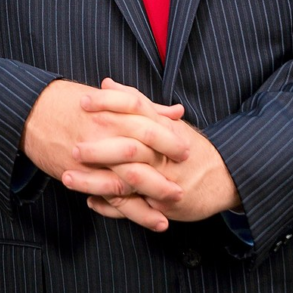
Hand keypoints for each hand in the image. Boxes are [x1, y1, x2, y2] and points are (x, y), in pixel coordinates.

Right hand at [20, 79, 188, 230]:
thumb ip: (145, 105)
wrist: (32, 110)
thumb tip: (177, 112)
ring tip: (169, 213)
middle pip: (143, 156)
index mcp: (116, 112)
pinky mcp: (79, 174)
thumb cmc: (72, 101)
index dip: (171, 142)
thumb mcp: (110, 98)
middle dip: (164, 174)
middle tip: (183, 188)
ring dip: (149, 198)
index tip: (188, 152)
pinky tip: (140, 219)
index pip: (151, 127)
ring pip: (127, 180)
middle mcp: (106, 133)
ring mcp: (92, 156)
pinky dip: (124, 209)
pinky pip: (106, 195)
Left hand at [64, 79, 241, 223]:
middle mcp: (162, 153)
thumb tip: (106, 83)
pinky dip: (110, 207)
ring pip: (126, 182)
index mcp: (163, 127)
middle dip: (99, 148)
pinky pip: (132, 208)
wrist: (224, 176)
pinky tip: (91, 201)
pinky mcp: (162, 205)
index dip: (109, 104)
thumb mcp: (166, 121)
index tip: (83, 101)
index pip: (135, 108)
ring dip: (95, 181)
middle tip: (73, 145)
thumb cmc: (188, 146)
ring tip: (68, 178)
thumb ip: (136, 102)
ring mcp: (162, 181)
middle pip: (130, 147)